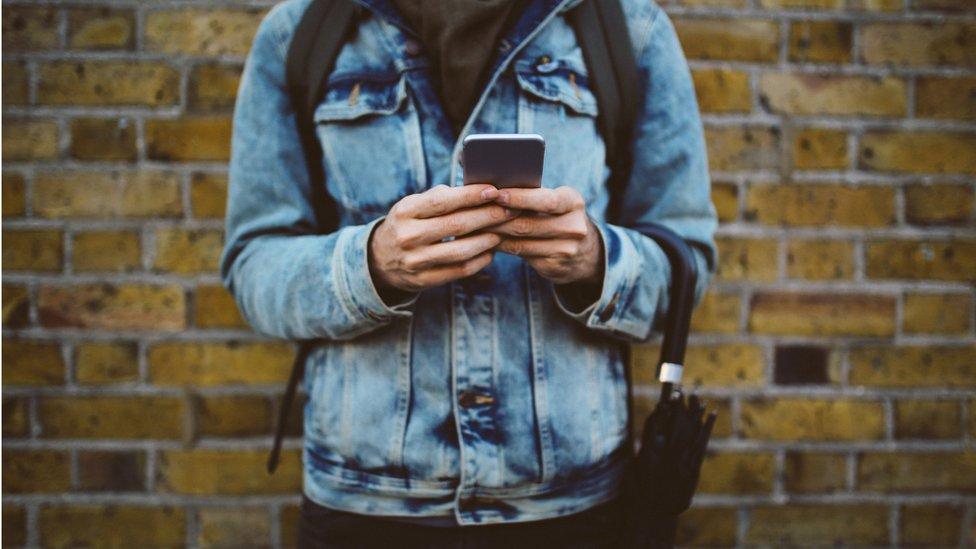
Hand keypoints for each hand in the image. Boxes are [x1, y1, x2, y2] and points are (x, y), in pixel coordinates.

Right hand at [368, 184, 515, 293]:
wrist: (379, 260)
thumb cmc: (406, 224)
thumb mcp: (411, 206)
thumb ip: (438, 197)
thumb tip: (476, 188)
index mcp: (405, 212)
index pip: (442, 201)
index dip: (470, 196)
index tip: (494, 190)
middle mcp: (408, 236)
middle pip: (456, 225)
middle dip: (487, 216)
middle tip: (509, 210)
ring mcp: (415, 261)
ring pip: (461, 251)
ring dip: (488, 240)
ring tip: (502, 230)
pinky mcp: (424, 280)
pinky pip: (460, 271)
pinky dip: (480, 260)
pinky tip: (491, 250)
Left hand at [486, 186, 603, 284]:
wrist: (586, 253)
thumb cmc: (560, 217)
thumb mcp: (558, 203)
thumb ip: (534, 197)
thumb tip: (495, 190)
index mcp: (573, 203)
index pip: (545, 200)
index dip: (519, 198)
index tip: (496, 193)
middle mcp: (573, 227)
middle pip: (528, 224)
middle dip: (498, 218)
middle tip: (474, 211)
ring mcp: (565, 250)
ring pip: (520, 242)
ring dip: (494, 234)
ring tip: (475, 226)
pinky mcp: (553, 266)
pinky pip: (520, 255)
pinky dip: (501, 246)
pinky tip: (487, 240)